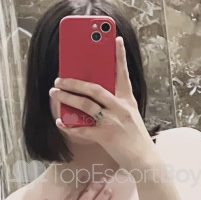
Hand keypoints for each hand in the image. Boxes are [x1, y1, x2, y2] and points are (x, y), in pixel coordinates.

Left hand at [49, 36, 155, 166]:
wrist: (145, 161)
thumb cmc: (135, 138)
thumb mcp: (130, 116)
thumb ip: (115, 104)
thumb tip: (92, 95)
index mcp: (127, 101)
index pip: (123, 73)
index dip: (119, 55)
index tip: (115, 39)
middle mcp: (120, 108)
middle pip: (94, 88)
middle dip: (74, 82)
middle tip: (59, 78)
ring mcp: (113, 122)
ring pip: (85, 105)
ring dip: (67, 97)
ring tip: (55, 92)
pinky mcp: (105, 137)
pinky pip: (82, 129)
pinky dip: (69, 125)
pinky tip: (60, 121)